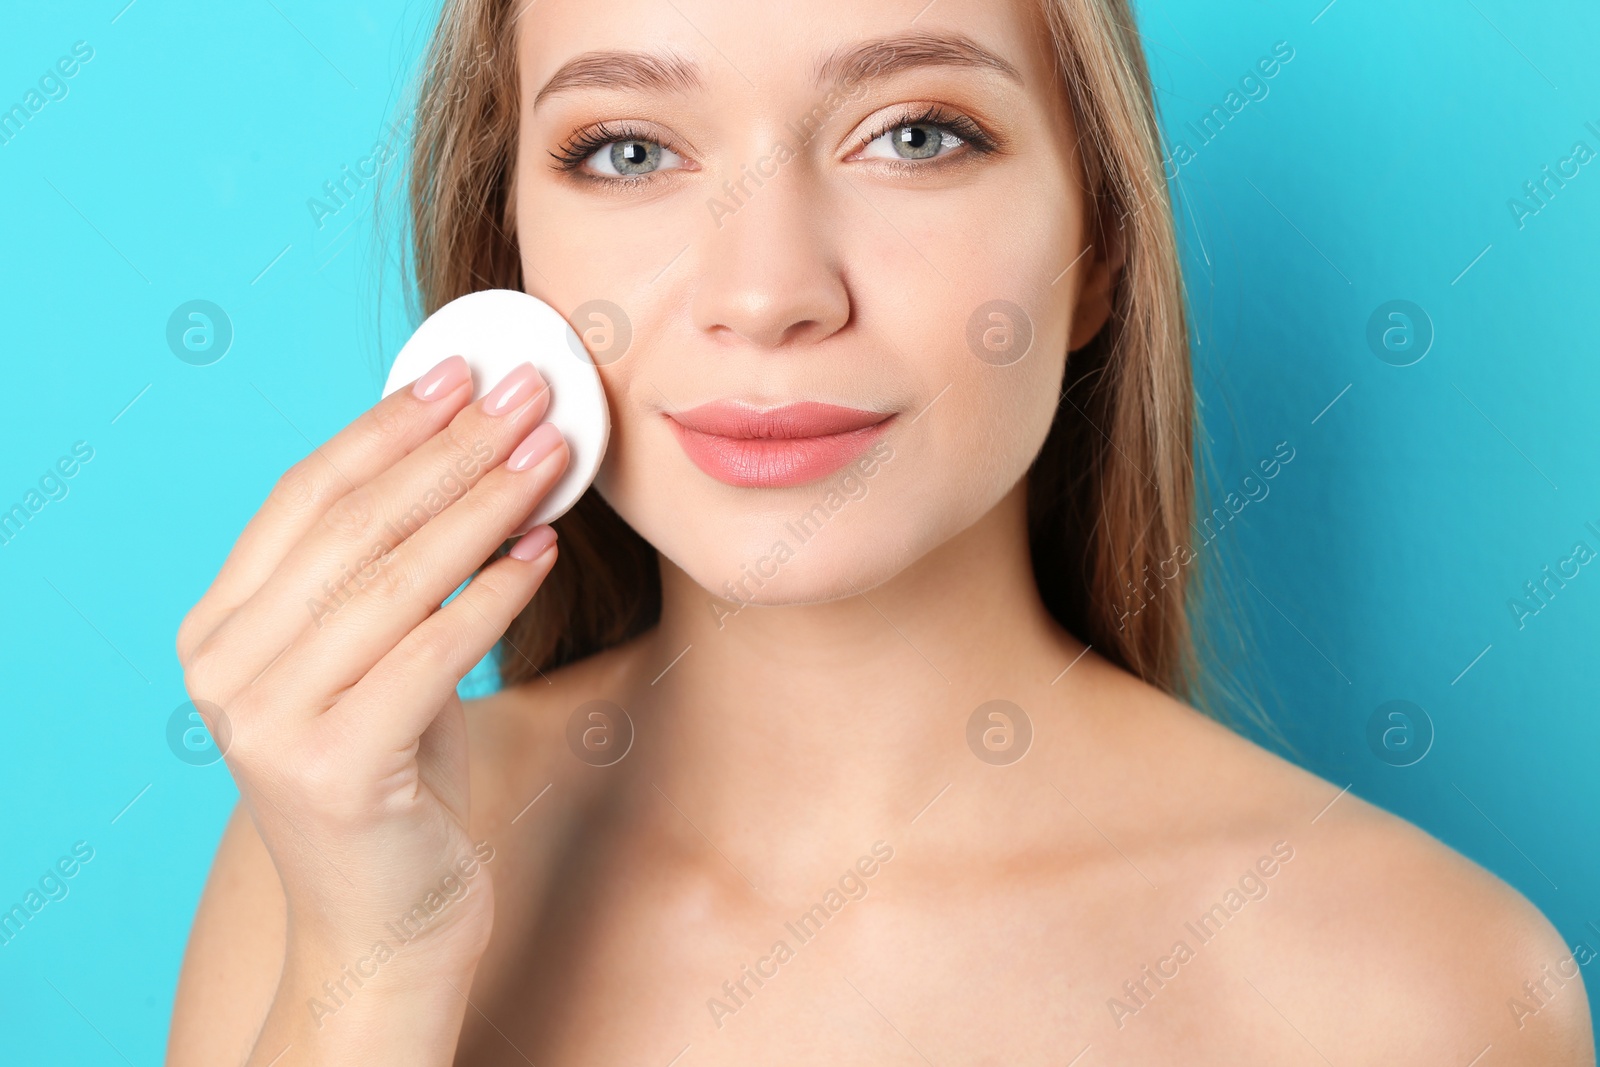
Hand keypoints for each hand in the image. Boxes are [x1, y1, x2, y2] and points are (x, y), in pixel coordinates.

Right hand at [177, 356, 567, 971]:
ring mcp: (264, 722)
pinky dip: (492, 595)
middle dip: (454, 448)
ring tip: (554, 456)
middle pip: (354, 525)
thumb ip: (390, 572)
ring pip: (393, 579)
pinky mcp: (330, 768)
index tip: (463, 371)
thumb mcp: (376, 658)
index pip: (304, 495)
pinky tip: (543, 552)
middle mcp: (222, 668)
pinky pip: (428, 653)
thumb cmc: (395, 778)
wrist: (384, 924)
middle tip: (532, 395)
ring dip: (485, 505)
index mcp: (219, 626)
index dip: (388, 425)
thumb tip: (469, 446)